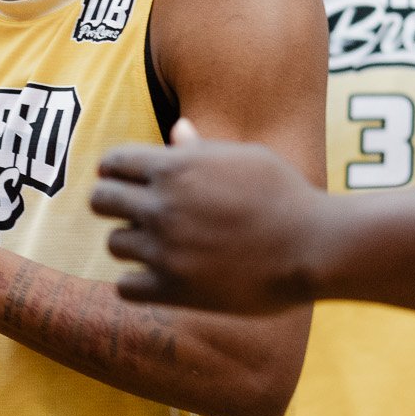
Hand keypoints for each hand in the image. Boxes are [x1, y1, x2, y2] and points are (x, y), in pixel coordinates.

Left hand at [92, 119, 330, 311]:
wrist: (314, 246)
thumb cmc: (285, 195)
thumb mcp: (244, 158)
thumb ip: (200, 148)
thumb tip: (177, 128)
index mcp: (175, 166)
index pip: (112, 163)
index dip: (116, 171)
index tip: (128, 182)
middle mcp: (162, 204)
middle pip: (100, 200)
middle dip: (115, 205)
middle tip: (136, 215)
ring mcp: (164, 247)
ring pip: (113, 243)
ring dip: (131, 244)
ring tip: (160, 247)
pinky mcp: (173, 288)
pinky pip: (125, 287)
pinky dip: (138, 284)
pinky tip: (160, 278)